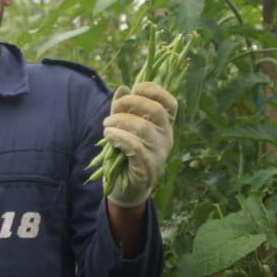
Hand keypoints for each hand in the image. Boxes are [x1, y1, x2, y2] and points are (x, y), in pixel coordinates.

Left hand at [103, 81, 176, 207]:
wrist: (126, 189)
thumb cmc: (125, 154)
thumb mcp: (124, 128)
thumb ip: (123, 109)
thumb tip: (123, 88)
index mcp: (164, 126)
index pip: (169, 104)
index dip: (154, 90)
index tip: (135, 88)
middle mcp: (166, 138)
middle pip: (156, 111)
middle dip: (131, 103)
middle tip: (114, 109)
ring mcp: (159, 154)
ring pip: (144, 128)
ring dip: (120, 121)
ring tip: (106, 125)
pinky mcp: (148, 168)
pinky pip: (135, 147)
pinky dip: (119, 137)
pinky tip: (109, 135)